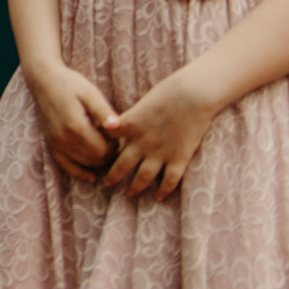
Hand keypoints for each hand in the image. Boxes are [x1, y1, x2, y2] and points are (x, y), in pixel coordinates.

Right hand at [23, 60, 119, 184]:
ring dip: (97, 160)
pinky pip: (66, 165)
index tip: (117, 134)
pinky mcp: (51, 144)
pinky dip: (80, 172)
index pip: (103, 150)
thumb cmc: (70, 84)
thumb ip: (104, 111)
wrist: (43, 80)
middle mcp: (64, 139)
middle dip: (108, 153)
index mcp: (76, 127)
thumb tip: (117, 127)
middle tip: (112, 139)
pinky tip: (91, 175)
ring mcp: (56, 143)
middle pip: (95, 159)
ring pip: (84, 163)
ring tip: (102, 145)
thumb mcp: (90, 93)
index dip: (115, 146)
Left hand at [100, 67, 220, 199]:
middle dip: (113, 176)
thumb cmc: (168, 92)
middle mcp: (142, 142)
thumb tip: (124, 123)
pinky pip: (169, 180)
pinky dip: (163, 190)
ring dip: (135, 187)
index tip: (96, 153)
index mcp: (130, 125)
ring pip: (143, 177)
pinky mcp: (179, 158)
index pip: (108, 139)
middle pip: (122, 164)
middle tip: (107, 183)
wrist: (193, 94)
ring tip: (129, 193)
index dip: (100, 144)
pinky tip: (159, 197)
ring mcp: (160, 152)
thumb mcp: (143, 103)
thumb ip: (133, 117)